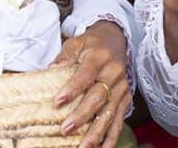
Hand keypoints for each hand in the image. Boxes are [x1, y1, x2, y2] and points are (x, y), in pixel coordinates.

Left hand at [51, 21, 129, 147]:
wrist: (116, 41)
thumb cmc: (92, 44)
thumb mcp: (77, 42)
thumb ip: (65, 56)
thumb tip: (51, 69)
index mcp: (100, 58)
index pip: (85, 75)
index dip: (72, 89)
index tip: (57, 102)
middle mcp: (114, 74)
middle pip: (98, 97)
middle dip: (82, 115)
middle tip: (65, 129)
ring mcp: (122, 88)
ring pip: (110, 113)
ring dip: (97, 132)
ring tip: (84, 147)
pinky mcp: (125, 100)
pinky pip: (119, 121)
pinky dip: (111, 138)